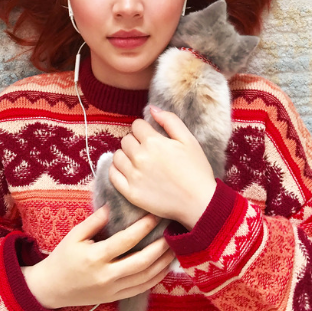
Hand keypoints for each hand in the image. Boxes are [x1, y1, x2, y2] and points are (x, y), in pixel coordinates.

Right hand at [21, 205, 174, 309]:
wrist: (52, 288)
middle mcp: (106, 276)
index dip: (143, 227)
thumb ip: (95, 221)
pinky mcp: (115, 298)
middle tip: (172, 231)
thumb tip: (114, 205)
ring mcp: (112, 290)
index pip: (126, 241)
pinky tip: (165, 266)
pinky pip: (141, 289)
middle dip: (160, 247)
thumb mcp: (75, 235)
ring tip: (175, 247)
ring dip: (163, 263)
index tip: (155, 215)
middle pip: (141, 262)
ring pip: (145, 278)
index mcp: (95, 257)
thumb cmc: (64, 257)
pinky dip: (156, 278)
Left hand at [109, 106, 217, 229]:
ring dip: (125, 155)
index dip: (144, 129)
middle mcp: (140, 157)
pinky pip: (113, 175)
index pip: (136, 125)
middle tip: (147, 150)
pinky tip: (127, 171)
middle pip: (126, 140)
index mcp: (154, 142)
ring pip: (117, 156)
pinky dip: (116, 170)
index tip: (152, 137)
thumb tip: (151, 108)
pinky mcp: (130, 193)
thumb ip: (170, 120)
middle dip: (135, 141)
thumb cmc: (196, 169)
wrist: (199, 202)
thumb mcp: (189, 139)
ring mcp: (133, 176)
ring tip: (138, 161)